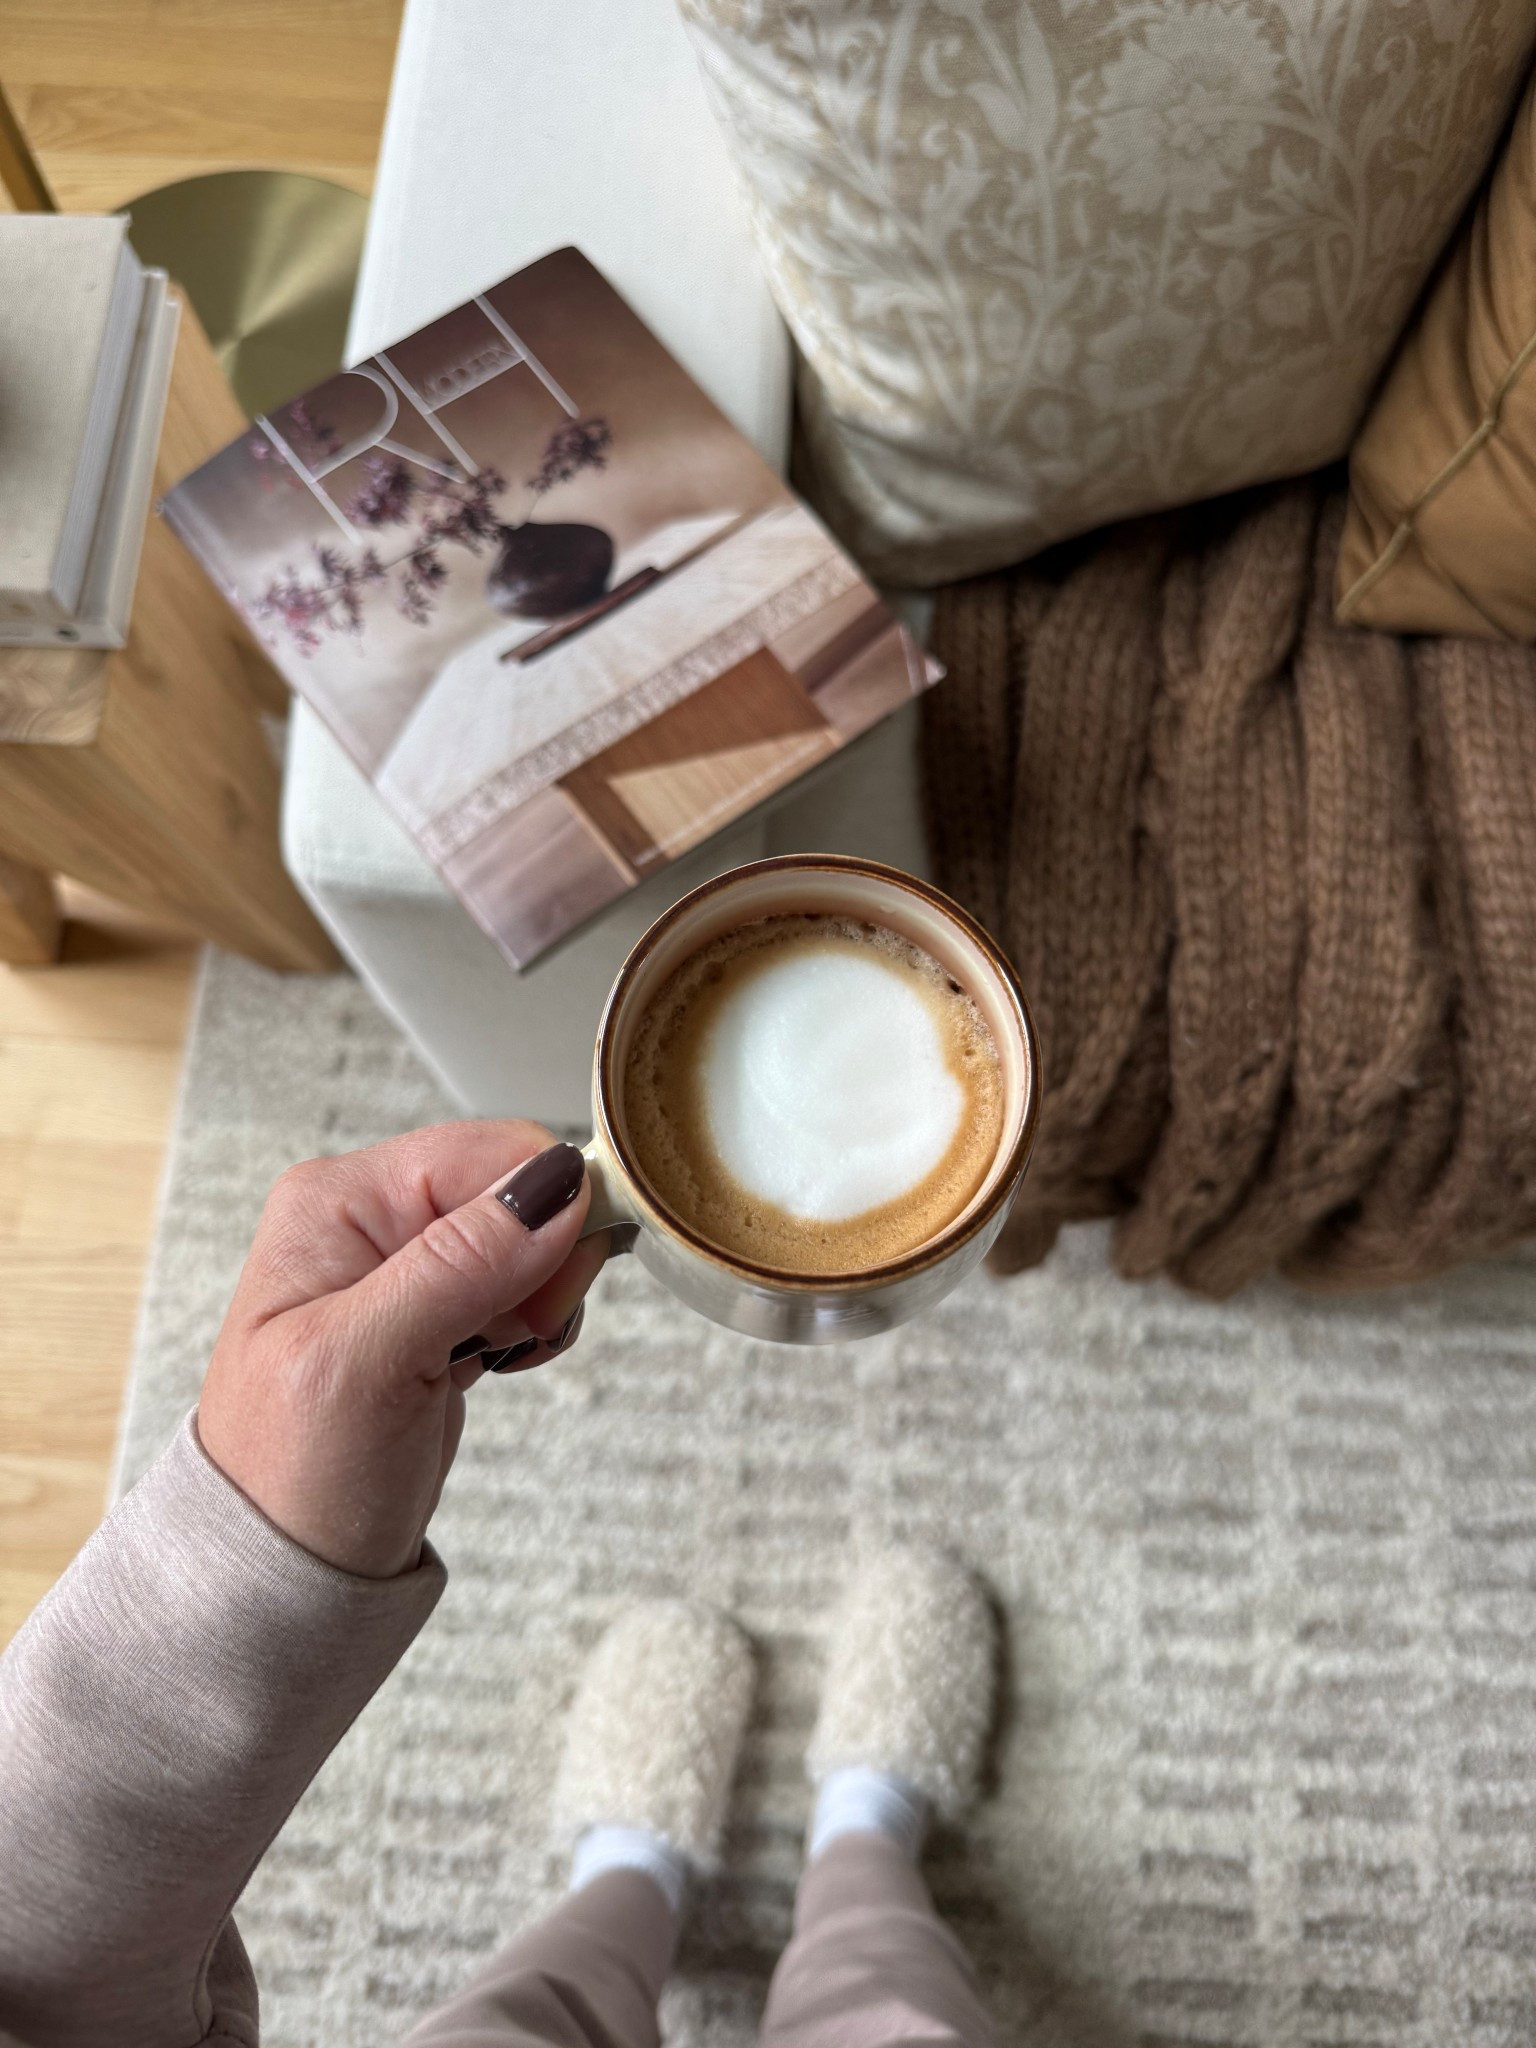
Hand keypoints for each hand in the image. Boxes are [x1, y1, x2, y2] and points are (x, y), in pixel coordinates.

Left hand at [197, 1121, 606, 1577]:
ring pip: (530, 1240)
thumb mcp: (367, 1362)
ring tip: (490, 1356)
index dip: (545, 1210)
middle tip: (509, 1335)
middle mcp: (372, 1218)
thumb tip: (554, 1188)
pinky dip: (530, 1325)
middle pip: (517, 1190)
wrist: (286, 1571)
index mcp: (340, 1199)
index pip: (488, 1153)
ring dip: (538, 1300)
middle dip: (544, 1262)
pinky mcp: (437, 1312)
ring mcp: (405, 1266)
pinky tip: (495, 1362)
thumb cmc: (292, 1475)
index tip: (550, 1291)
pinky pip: (521, 1285)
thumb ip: (458, 1265)